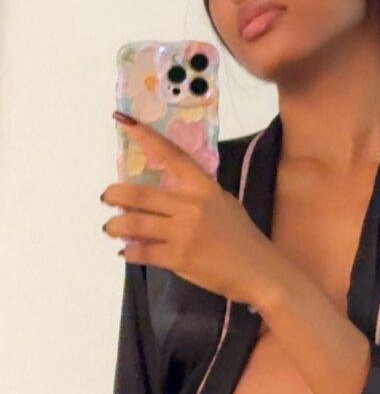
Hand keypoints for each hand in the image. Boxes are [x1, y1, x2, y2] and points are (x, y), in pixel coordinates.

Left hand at [101, 112, 280, 306]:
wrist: (259, 272)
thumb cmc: (242, 239)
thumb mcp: (225, 205)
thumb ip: (198, 195)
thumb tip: (168, 192)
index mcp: (204, 188)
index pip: (172, 155)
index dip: (146, 137)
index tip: (124, 121)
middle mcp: (192, 206)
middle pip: (140, 193)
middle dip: (115, 194)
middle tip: (107, 197)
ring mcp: (184, 232)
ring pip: (134, 223)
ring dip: (115, 225)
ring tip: (111, 228)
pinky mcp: (179, 257)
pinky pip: (142, 251)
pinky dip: (130, 252)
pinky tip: (127, 252)